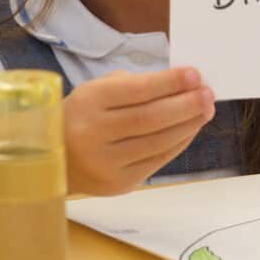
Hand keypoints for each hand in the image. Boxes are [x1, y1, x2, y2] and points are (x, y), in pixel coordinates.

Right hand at [63, 67, 214, 195]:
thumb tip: (179, 84)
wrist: (51, 160)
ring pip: (158, 142)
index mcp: (88, 102)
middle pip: (151, 118)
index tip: (195, 75)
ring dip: (188, 124)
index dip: (170, 83)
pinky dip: (178, 143)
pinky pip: (157, 161)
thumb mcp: (94, 91)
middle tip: (208, 94)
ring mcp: (106, 163)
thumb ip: (132, 85)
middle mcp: (95, 134)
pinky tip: (190, 129)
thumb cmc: (81, 117)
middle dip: (186, 104)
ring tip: (205, 110)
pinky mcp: (118, 184)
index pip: (137, 91)